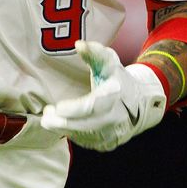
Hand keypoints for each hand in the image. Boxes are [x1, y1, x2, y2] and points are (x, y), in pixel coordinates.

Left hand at [41, 40, 166, 150]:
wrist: (140, 103)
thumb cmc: (118, 80)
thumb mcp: (109, 61)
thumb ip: (94, 51)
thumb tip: (78, 44)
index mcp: (116, 95)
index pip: (93, 106)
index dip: (74, 109)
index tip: (57, 107)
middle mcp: (116, 117)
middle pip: (86, 125)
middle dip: (63, 122)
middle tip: (46, 116)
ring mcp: (113, 133)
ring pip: (84, 136)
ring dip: (64, 129)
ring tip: (49, 119)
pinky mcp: (108, 143)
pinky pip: (87, 142)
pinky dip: (73, 134)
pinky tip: (63, 125)